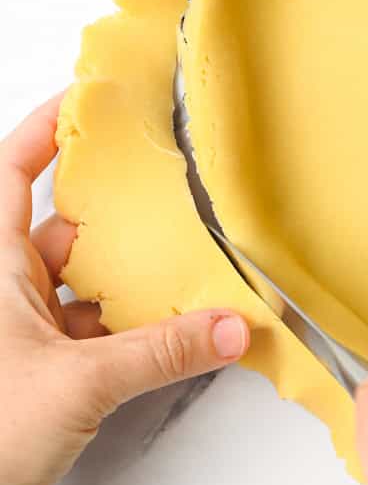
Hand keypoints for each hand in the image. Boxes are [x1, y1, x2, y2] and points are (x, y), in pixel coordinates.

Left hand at [0, 95, 250, 484]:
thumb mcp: (80, 384)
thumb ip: (162, 352)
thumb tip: (228, 325)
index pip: (9, 171)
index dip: (44, 130)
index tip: (85, 101)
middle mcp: (1, 295)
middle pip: (58, 227)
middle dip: (111, 210)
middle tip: (159, 186)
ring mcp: (17, 337)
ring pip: (78, 284)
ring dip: (124, 278)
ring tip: (179, 263)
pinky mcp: (36, 378)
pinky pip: (90, 332)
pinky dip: (127, 328)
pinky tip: (166, 332)